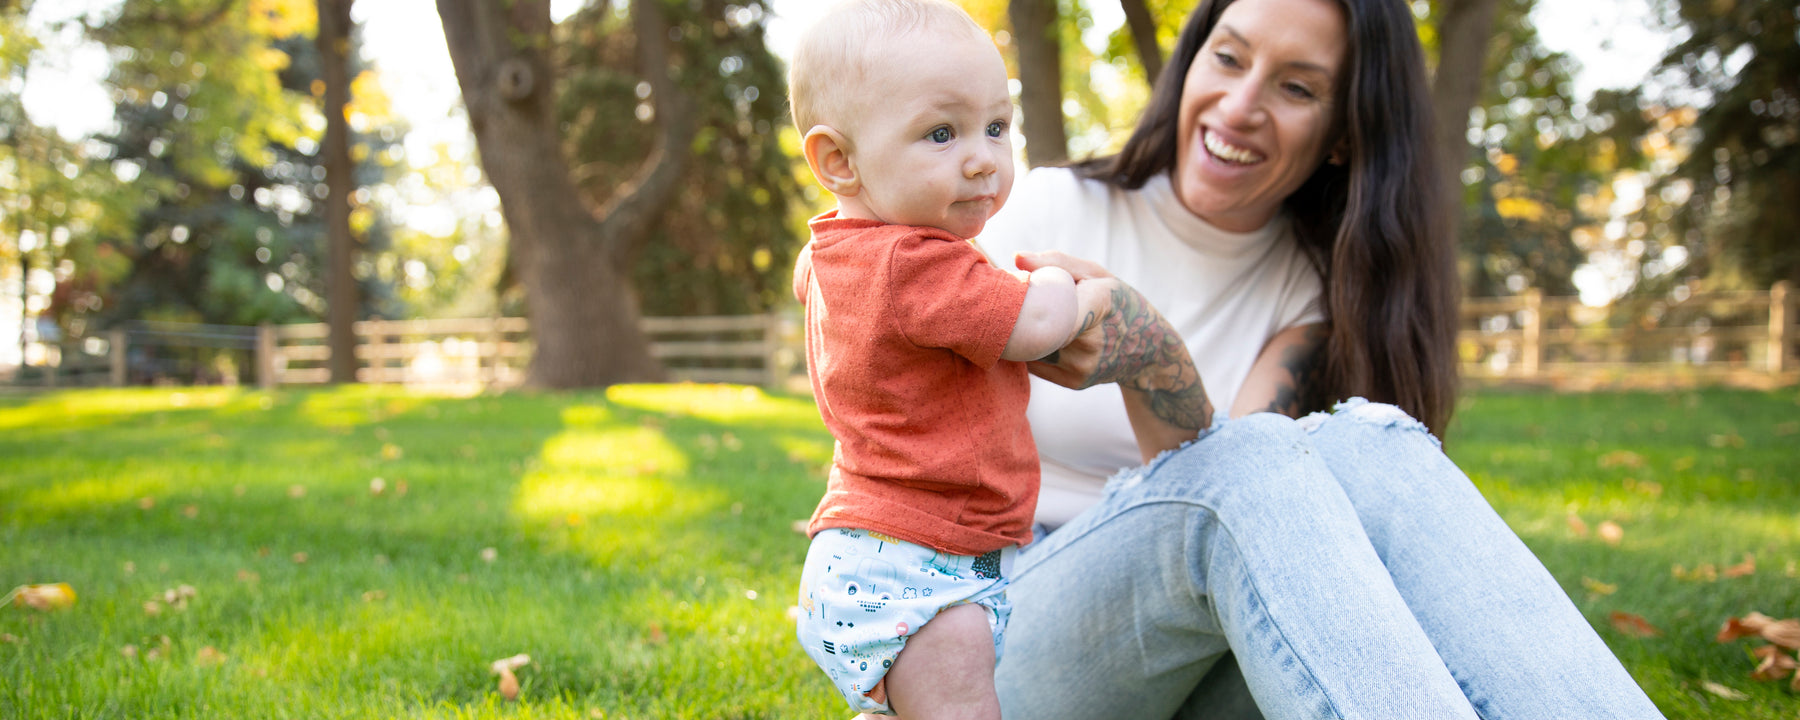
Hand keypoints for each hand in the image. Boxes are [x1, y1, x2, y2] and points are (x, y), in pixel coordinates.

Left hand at [1013, 251, 1113, 388]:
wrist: (1150, 349)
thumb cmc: (1117, 302)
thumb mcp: (1096, 274)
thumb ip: (1056, 262)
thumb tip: (1016, 258)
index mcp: (1098, 302)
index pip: (1048, 303)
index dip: (1023, 299)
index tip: (1010, 291)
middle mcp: (1091, 339)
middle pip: (1035, 326)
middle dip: (1019, 315)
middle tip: (1011, 303)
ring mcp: (1082, 364)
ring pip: (1032, 347)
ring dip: (1024, 334)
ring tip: (1031, 319)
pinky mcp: (1074, 382)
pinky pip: (1036, 364)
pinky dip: (1032, 351)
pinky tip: (1043, 340)